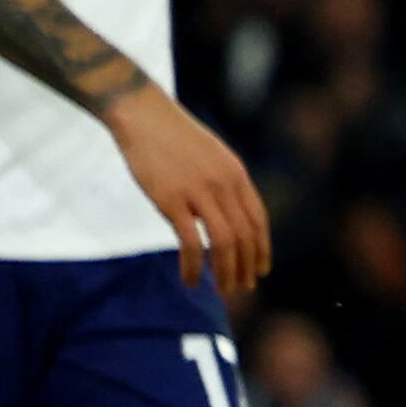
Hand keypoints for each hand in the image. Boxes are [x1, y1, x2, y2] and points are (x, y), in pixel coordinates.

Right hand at [105, 86, 270, 295]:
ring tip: (222, 291)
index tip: (261, 270)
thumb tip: (229, 214)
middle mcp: (224, 185)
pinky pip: (191, 242)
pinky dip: (194, 266)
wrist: (144, 115)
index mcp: (237, 175)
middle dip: (246, 267)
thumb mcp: (212, 156)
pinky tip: (190, 280)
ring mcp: (199, 193)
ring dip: (225, 272)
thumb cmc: (174, 137)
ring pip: (224, 243)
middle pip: (245, 236)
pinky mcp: (171, 200)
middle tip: (242, 289)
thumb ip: (224, 184)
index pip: (258, 220)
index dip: (262, 249)